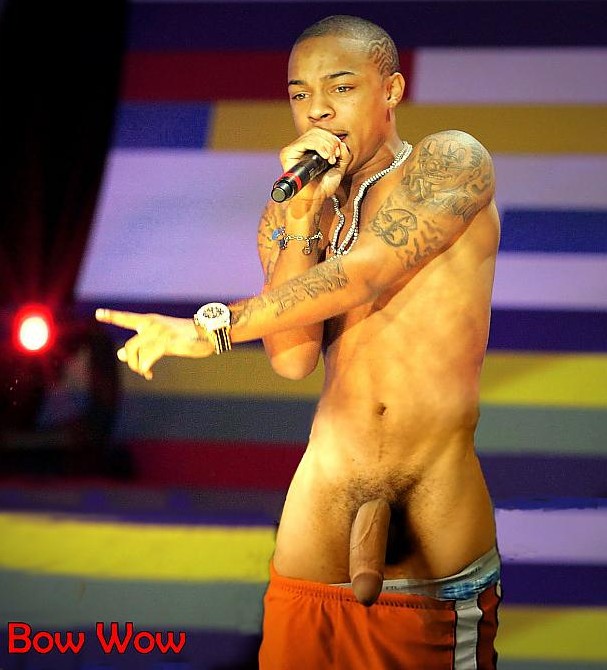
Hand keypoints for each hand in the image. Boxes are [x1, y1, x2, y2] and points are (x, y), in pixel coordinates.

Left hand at [95, 309, 213, 379]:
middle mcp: (151, 325)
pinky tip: (149, 374)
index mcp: (150, 321)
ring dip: (138, 367)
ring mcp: (158, 333)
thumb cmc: (187, 336)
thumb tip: (118, 354)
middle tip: (140, 371)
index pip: (127, 318)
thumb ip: (143, 344)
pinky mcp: (165, 343)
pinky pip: (147, 359)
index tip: (98, 314)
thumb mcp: (162, 338)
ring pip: (135, 354)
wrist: (208, 332)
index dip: (112, 316)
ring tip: (146, 373)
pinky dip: (144, 369)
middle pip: (129, 347)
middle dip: (130, 362)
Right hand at [279, 128, 350, 202]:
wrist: (314, 199)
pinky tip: (325, 157)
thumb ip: (343, 155)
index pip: (320, 133)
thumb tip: (341, 143)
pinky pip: (305, 142)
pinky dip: (319, 146)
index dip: (332, 139)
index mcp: (310, 149)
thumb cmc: (324, 187)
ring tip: (330, 159)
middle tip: (335, 156)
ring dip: (326, 145)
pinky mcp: (287, 153)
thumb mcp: (339, 168)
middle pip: (317, 131)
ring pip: (312, 135)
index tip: (338, 153)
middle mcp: (300, 148)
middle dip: (330, 141)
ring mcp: (293, 150)